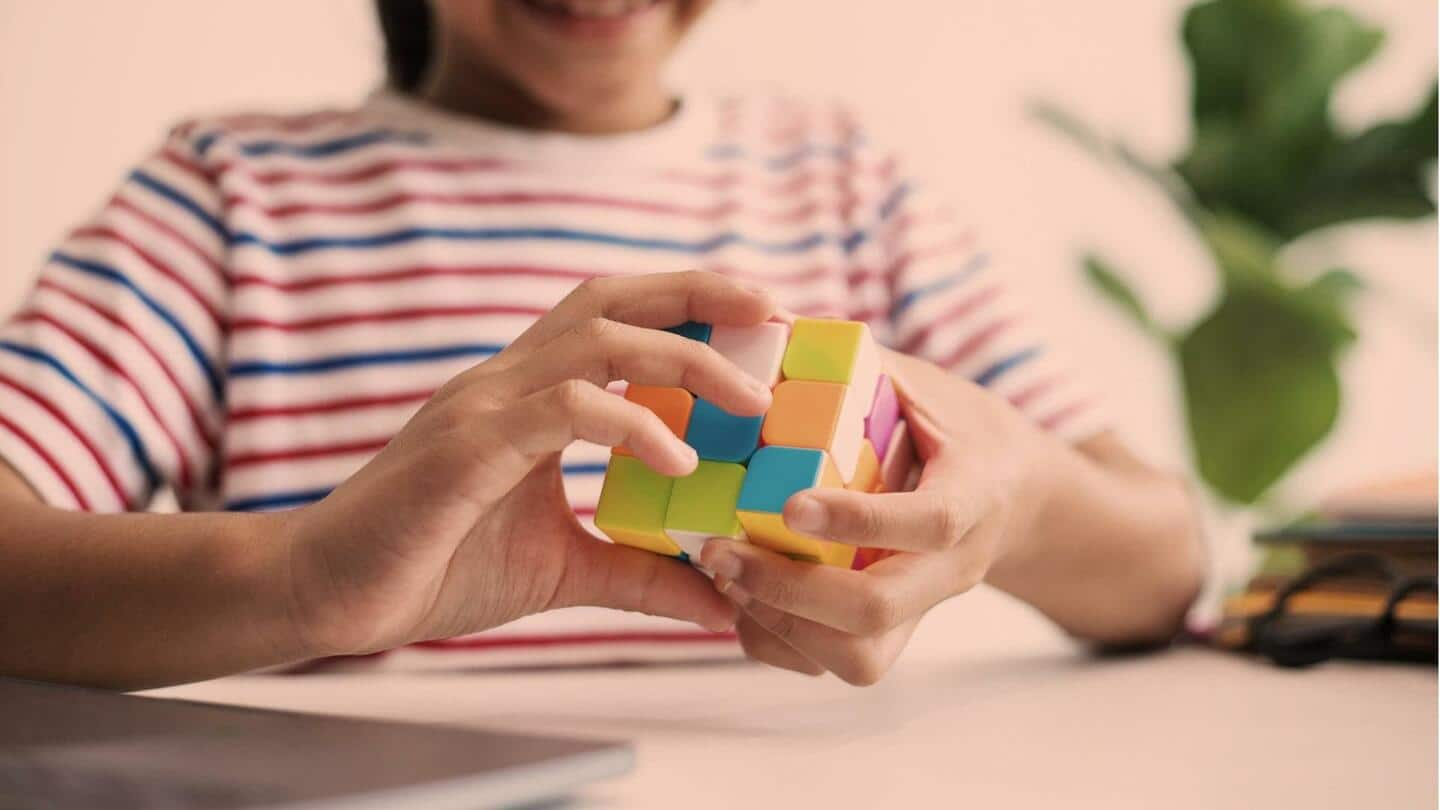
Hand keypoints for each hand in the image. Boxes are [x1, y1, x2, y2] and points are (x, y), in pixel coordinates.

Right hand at [280, 272, 777, 657]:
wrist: (323, 594)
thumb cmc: (432, 567)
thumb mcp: (561, 571)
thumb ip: (638, 574)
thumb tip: (722, 601)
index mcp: (529, 395)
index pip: (618, 319)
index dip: (690, 307)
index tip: (764, 326)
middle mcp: (508, 382)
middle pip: (613, 298)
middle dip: (698, 293)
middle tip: (775, 311)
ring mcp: (484, 406)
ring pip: (596, 340)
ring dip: (684, 359)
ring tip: (750, 400)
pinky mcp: (465, 448)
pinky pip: (562, 410)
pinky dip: (628, 424)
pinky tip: (676, 461)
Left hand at [699, 349, 1056, 684]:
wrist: (1017, 500)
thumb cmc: (957, 429)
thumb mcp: (925, 384)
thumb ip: (858, 363)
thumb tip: (765, 316)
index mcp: (974, 496)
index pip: (927, 522)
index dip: (857, 520)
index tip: (787, 504)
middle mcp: (953, 568)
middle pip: (879, 608)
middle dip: (789, 587)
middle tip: (720, 549)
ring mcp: (925, 611)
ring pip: (856, 656)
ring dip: (776, 620)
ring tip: (722, 570)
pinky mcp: (895, 636)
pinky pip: (834, 663)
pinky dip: (777, 640)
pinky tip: (739, 594)